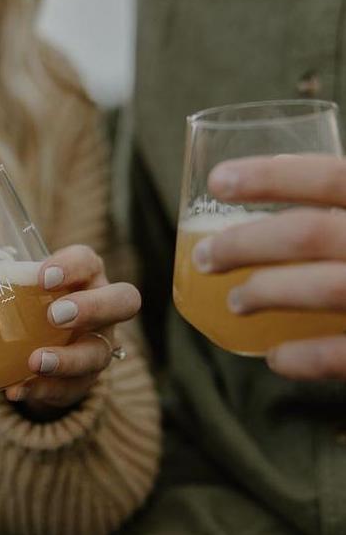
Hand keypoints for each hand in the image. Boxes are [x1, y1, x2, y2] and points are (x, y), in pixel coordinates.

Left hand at [4, 244, 140, 416]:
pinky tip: (17, 390)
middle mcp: (102, 308)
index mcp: (84, 276)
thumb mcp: (18, 289)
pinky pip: (72, 388)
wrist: (42, 351)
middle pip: (122, 301)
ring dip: (66, 359)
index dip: (72, 266)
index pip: (88, 261)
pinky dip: (43, 390)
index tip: (43, 276)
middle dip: (91, 307)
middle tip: (55, 315)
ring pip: (99, 352)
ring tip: (35, 362)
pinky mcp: (85, 381)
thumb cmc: (28, 305)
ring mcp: (98, 346)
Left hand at [195, 154, 345, 379]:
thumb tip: (298, 182)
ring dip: (266, 294)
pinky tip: (274, 359)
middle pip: (309, 233)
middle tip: (203, 257)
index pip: (331, 176)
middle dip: (243, 243)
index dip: (270, 175)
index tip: (217, 180)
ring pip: (325, 289)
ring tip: (233, 303)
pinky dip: (308, 359)